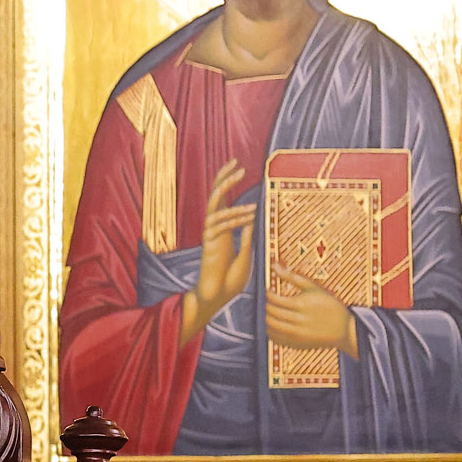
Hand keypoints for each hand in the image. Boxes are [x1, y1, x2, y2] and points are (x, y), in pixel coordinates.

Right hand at [180, 159, 257, 342]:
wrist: (216, 299)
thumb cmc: (229, 283)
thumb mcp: (245, 256)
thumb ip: (247, 237)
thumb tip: (252, 218)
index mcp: (223, 231)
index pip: (223, 202)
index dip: (228, 184)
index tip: (240, 169)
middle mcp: (214, 230)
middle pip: (214, 197)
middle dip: (223, 179)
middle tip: (235, 163)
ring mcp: (210, 236)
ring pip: (215, 206)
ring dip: (228, 190)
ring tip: (242, 177)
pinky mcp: (209, 244)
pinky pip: (219, 224)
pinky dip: (234, 217)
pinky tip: (249, 215)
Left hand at [267, 264, 360, 358]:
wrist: (344, 329)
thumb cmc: (330, 305)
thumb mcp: (314, 288)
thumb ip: (292, 276)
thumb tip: (274, 265)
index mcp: (302, 304)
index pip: (274, 299)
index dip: (269, 294)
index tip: (271, 291)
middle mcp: (298, 320)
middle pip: (271, 312)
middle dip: (268, 305)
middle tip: (272, 302)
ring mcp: (296, 334)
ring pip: (270, 326)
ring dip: (268, 317)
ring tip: (274, 312)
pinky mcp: (295, 344)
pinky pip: (275, 338)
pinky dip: (271, 330)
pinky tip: (278, 324)